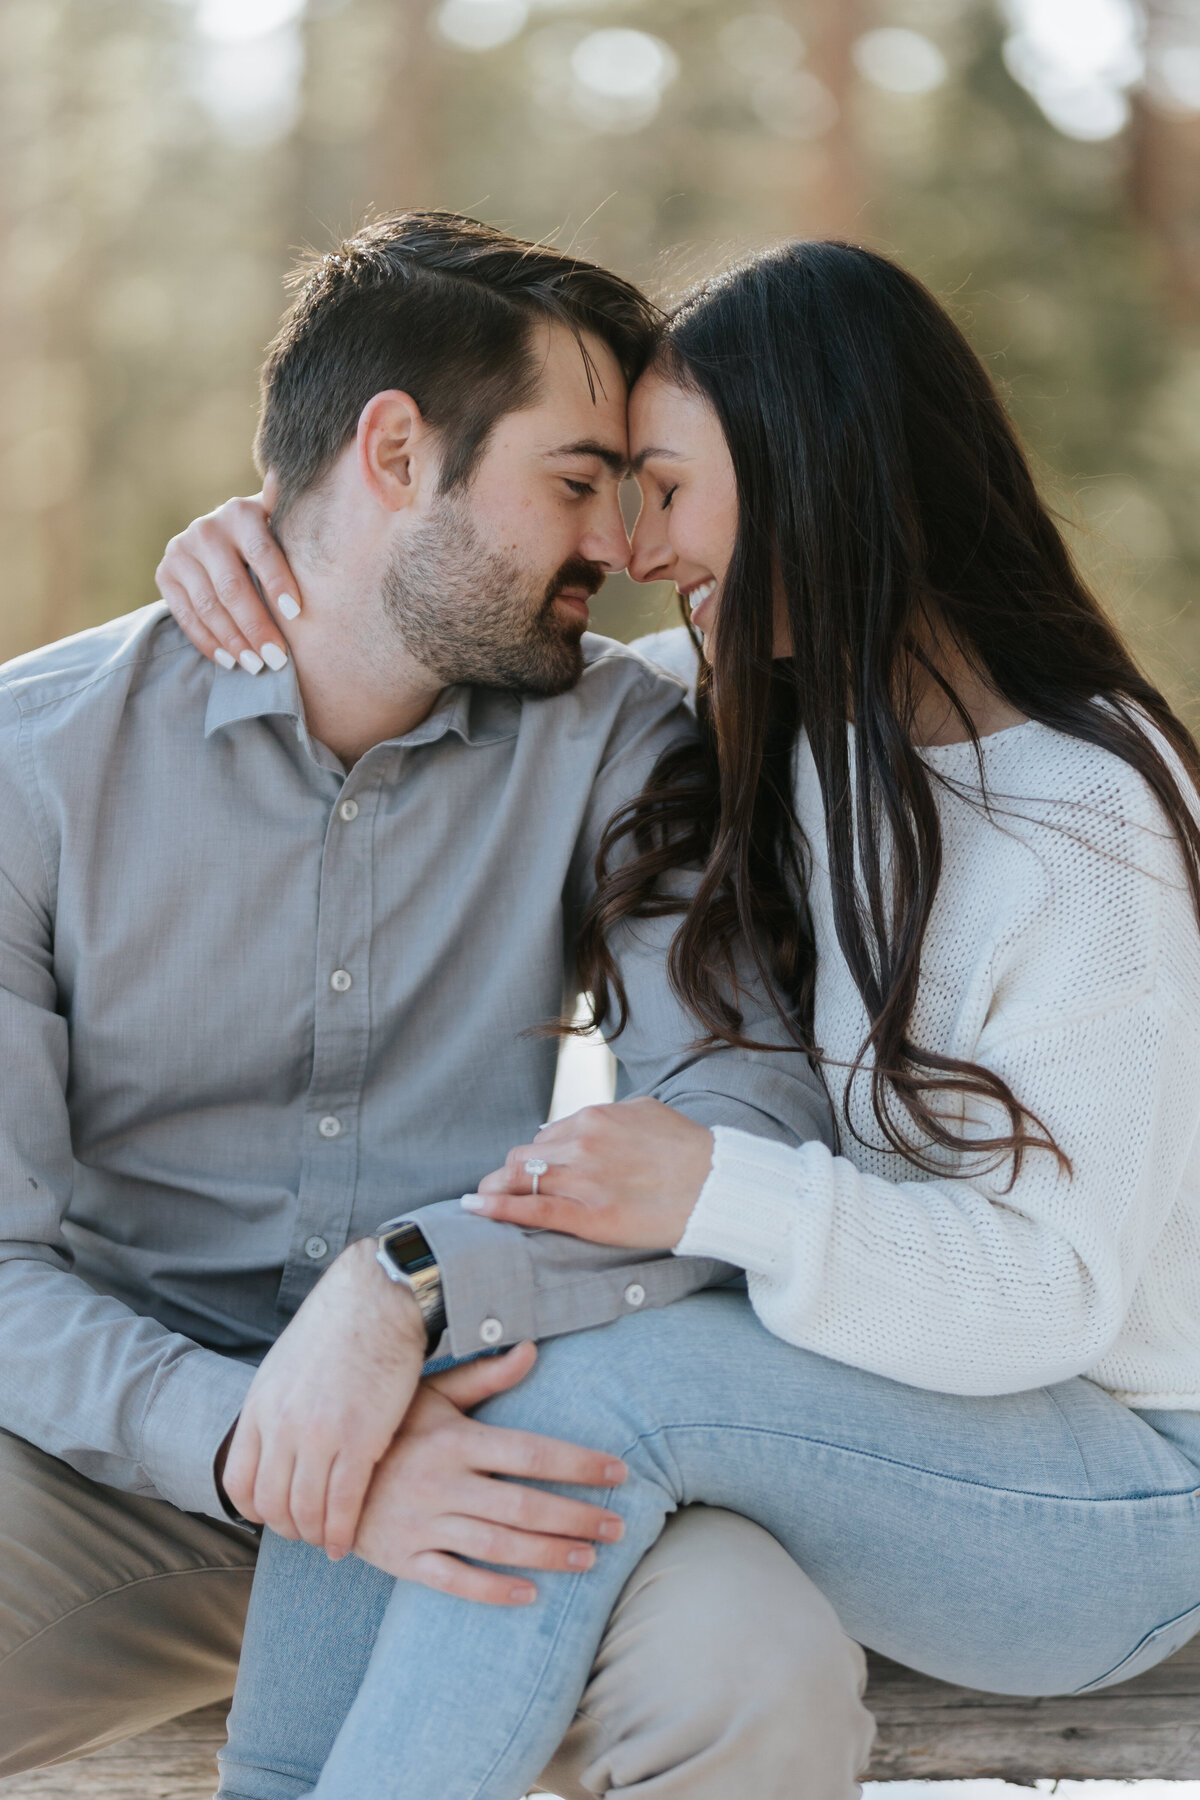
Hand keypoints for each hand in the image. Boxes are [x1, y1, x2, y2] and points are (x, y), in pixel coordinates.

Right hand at [155, 473, 299, 672]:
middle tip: (278, 659)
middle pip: (233, 587)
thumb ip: (302, 517)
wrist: (226, 535)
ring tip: (256, 667)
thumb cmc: (274, 538)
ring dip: (234, 641)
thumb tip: (337, 478)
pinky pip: (184, 615)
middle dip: (257, 627)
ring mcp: (181, 550)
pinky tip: (229, 662)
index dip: (279, 583)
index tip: (298, 614)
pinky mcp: (165, 573)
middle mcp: (206, 528)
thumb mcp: (287, 524)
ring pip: (208, 605)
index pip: (262, 552)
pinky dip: (208, 642)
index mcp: (241, 512)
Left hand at [221, 1239, 427, 1557]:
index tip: (274, 1517)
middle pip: (271, 1504)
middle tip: (307, 1534)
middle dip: (288, 1529)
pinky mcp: (360, 1439)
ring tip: (329, 1541)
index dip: (255, 1511)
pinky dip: (343, 1532)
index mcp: (260, 1405)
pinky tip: (348, 1542)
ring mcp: (319, 1435)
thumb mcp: (287, 1362)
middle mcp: (281, 1425)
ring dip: (316, 1535)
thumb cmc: (340, 1323)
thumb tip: (276, 1429)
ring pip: (306, 1510)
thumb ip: (278, 1402)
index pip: (239, 1481)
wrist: (379, 1296)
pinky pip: (344, 1504)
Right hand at [353, 1343, 627, 1605]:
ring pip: (497, 1547)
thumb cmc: (390, 1427)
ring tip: (589, 1560)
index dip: (579, 1465)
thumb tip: (532, 1348)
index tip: (619, 1473)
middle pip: (523, 1505)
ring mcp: (421, 1524)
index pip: (530, 1453)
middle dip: (577, 1518)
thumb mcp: (432, 1394)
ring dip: (548, 1555)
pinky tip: (531, 1595)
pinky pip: (454, 1581)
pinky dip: (494, 1591)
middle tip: (618, 1528)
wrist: (320, 1469)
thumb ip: (485, 1377)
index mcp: (454, 1439)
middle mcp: (440, 1483)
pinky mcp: (402, 1558)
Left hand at [466, 1098, 713, 1249]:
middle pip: (524, 1157)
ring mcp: (585, 1180)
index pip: (544, 1136)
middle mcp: (583, 1143)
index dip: (533, 1157)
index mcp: (595, 1117)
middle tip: (500, 1188)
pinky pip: (532, 1209)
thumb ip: (611, 1115)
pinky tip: (477, 1209)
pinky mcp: (590, 1216)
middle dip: (508, 1174)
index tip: (527, 1170)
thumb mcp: (646, 1111)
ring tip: (480, 1201)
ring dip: (496, 1190)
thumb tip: (586, 1121)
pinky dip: (499, 1208)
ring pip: (520, 1179)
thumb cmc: (688, 1150)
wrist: (718, 1186)